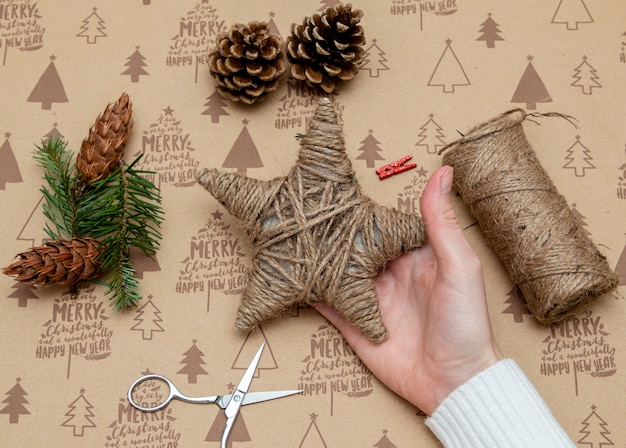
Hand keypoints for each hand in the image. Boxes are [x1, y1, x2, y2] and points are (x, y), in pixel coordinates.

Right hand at [315, 165, 502, 414]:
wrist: (454, 383)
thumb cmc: (466, 324)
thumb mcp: (459, 266)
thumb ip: (442, 222)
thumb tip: (444, 172)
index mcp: (413, 255)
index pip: (382, 223)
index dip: (363, 206)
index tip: (339, 185)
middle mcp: (389, 273)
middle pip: (355, 245)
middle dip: (333, 229)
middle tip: (305, 207)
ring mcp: (370, 298)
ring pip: (337, 270)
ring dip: (317, 255)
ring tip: (290, 233)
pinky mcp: (355, 323)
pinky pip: (328, 303)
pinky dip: (310, 290)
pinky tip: (291, 274)